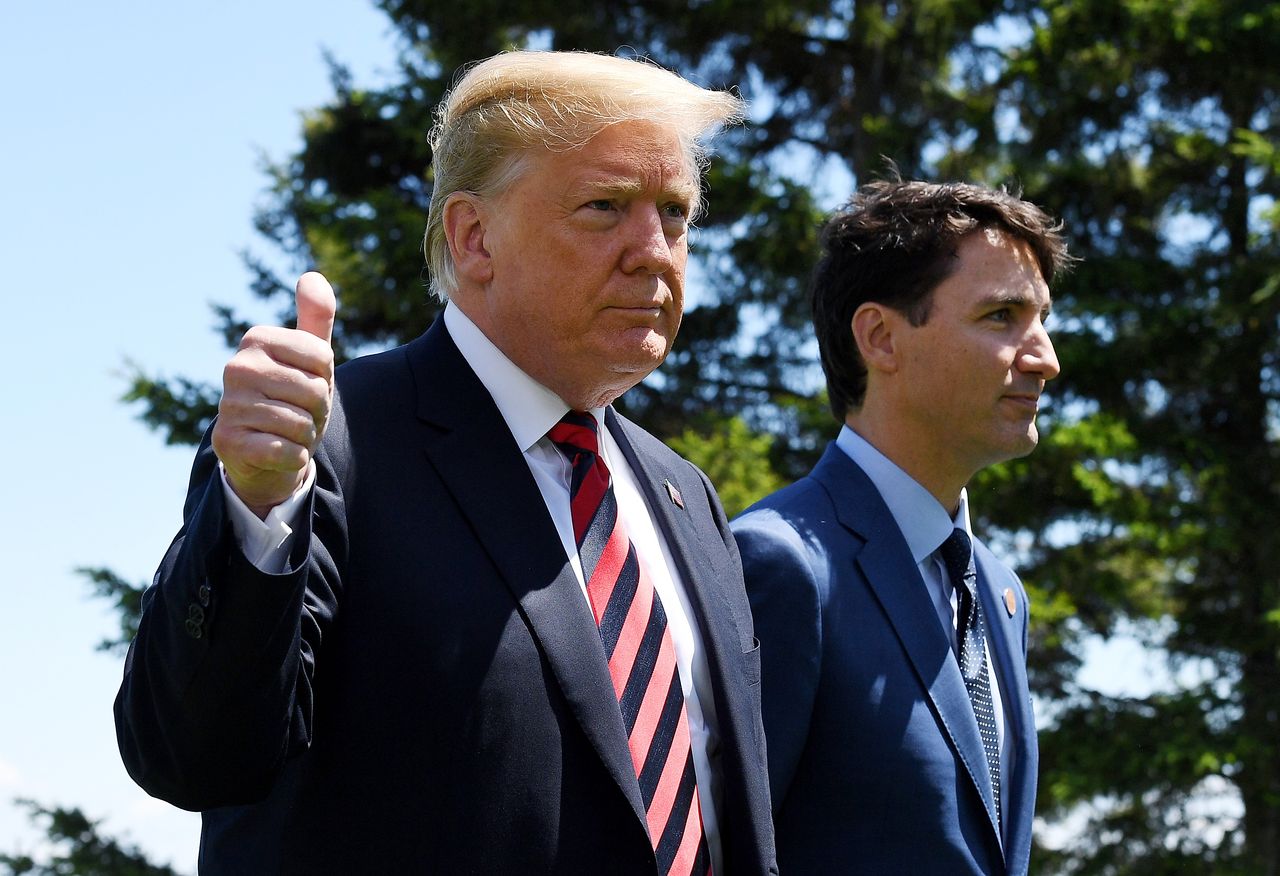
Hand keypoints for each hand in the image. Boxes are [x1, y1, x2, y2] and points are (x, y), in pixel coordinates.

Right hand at [212, 272, 335, 517]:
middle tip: (299, 413)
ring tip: (288, 432)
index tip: (307, 384)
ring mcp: (228, 404)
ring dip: (306, 436)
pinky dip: (294, 457)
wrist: (266, 450)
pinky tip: (279, 452)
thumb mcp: (309, 357)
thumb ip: (316, 317)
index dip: (326, 379)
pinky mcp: (227, 441)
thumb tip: (312, 276)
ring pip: (301, 423)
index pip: (323, 358)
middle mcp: (236, 367)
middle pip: (315, 391)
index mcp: (256, 340)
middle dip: (318, 411)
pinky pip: (286, 450)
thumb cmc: (293, 397)